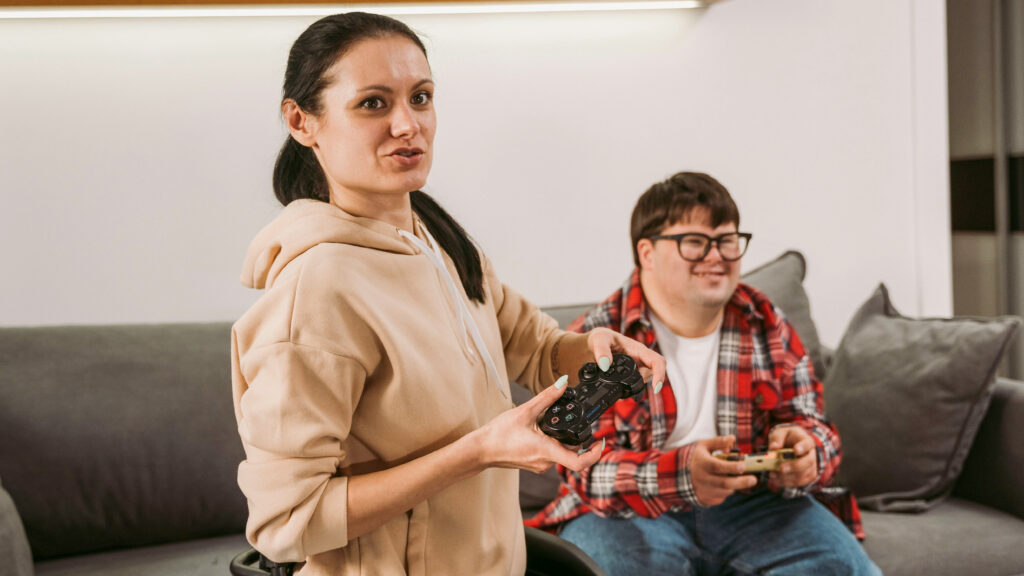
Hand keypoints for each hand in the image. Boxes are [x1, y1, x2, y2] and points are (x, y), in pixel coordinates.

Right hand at [474, 376, 603, 473]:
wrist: (481, 449)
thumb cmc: (499, 433)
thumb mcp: (525, 410)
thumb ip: (547, 396)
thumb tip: (564, 383)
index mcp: (547, 451)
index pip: (580, 463)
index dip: (595, 454)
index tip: (601, 441)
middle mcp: (546, 462)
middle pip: (573, 453)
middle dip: (578, 439)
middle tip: (581, 423)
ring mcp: (540, 465)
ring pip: (561, 453)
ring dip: (564, 440)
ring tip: (557, 423)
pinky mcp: (534, 463)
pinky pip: (551, 454)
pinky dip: (554, 443)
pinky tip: (543, 431)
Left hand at [586, 328, 666, 391]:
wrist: (592, 345)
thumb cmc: (600, 338)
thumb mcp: (599, 339)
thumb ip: (601, 350)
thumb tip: (605, 365)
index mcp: (638, 349)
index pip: (657, 361)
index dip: (660, 374)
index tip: (656, 387)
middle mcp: (640, 359)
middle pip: (653, 374)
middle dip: (642, 383)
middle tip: (628, 390)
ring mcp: (636, 368)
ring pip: (643, 381)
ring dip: (634, 388)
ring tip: (621, 391)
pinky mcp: (629, 376)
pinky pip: (634, 385)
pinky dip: (628, 391)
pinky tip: (619, 393)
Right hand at [690, 435, 757, 506]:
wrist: (676, 474)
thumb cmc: (694, 457)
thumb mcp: (703, 446)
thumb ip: (718, 442)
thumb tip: (733, 438)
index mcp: (702, 464)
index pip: (718, 467)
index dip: (731, 467)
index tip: (743, 466)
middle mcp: (702, 479)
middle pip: (725, 483)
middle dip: (741, 482)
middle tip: (753, 479)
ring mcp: (703, 491)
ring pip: (725, 491)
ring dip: (734, 485)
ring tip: (735, 478)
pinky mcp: (704, 500)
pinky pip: (721, 497)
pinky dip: (725, 491)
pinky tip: (722, 484)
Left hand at [767, 426, 817, 487]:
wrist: (792, 446)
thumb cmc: (787, 439)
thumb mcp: (780, 433)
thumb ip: (777, 438)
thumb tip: (773, 448)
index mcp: (806, 441)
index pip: (807, 444)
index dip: (802, 448)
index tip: (795, 450)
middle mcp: (811, 454)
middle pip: (808, 462)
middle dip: (794, 466)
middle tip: (781, 468)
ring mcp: (811, 467)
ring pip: (803, 474)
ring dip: (787, 476)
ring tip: (773, 474)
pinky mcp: (807, 477)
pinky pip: (799, 482)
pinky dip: (787, 482)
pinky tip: (776, 479)